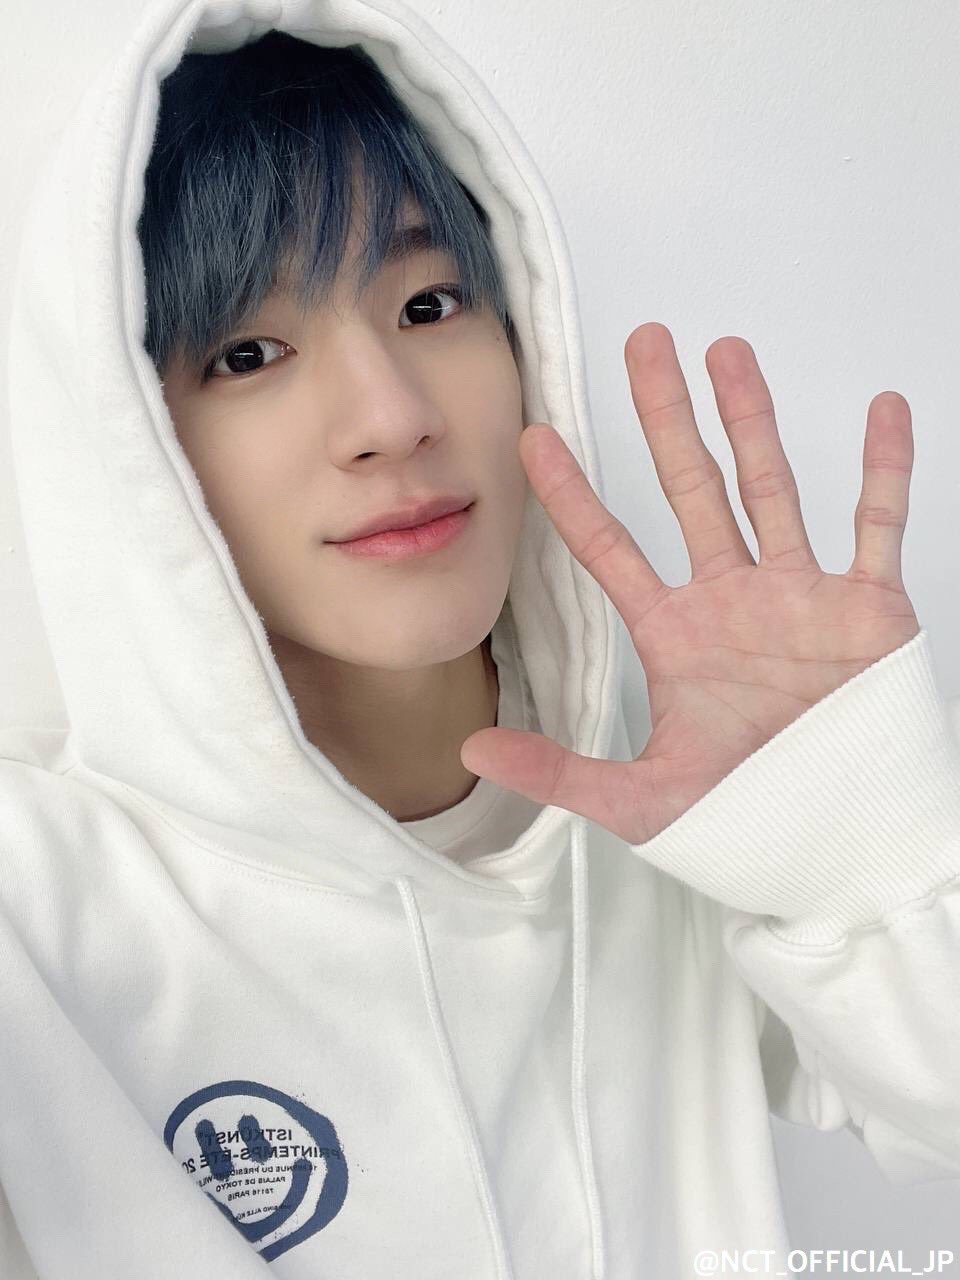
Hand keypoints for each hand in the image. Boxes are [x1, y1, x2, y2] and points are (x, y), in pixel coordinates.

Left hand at [460, 322, 920, 844]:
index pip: (610, 549)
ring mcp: (800, 597)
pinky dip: (884, 471)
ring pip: (771, 489)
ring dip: (752, 421)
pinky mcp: (868, 609)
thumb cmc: (748, 823)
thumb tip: (470, 750)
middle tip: (644, 344)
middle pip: (691, 489)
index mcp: (675, 636)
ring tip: (728, 352)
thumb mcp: (641, 799)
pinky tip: (882, 410)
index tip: (534, 438)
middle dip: (666, 417)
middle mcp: (731, 601)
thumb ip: (559, 773)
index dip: (572, 495)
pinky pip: (876, 525)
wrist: (841, 849)